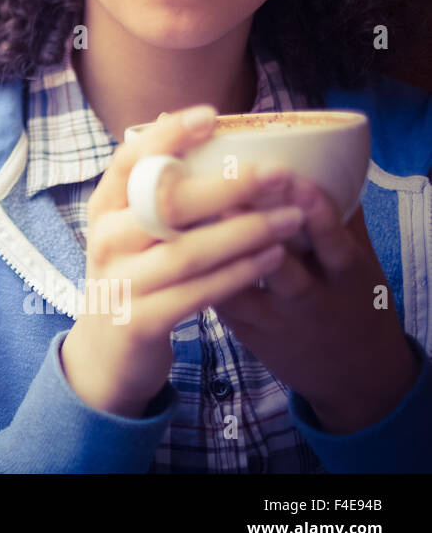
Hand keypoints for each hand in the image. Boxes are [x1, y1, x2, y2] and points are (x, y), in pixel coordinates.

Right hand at [61, 105, 304, 417]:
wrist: (106, 354)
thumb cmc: (134, 277)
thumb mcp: (132, 231)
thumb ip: (155, 189)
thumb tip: (189, 121)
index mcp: (103, 209)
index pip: (127, 161)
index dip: (167, 136)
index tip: (211, 115)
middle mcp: (105, 241)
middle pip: (163, 204)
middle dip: (225, 186)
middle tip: (277, 172)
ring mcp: (121, 283)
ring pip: (186, 250)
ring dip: (244, 232)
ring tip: (292, 218)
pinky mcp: (140, 322)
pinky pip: (198, 293)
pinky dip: (238, 274)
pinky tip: (272, 257)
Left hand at [213, 176, 420, 434]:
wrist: (353, 375)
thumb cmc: (351, 298)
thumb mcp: (358, 262)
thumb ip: (339, 217)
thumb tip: (317, 157)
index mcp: (347, 276)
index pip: (335, 243)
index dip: (317, 214)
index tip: (295, 181)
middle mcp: (312, 300)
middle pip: (285, 267)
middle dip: (257, 233)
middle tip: (228, 196)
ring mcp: (276, 319)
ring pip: (241, 287)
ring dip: (215, 255)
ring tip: (189, 222)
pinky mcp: (247, 332)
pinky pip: (219, 301)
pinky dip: (198, 274)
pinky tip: (174, 247)